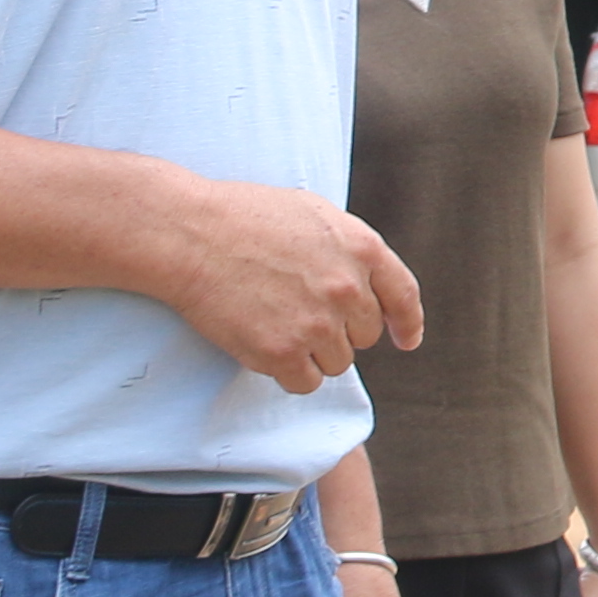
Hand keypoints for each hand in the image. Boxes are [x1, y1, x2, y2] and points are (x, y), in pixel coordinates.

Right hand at [161, 183, 423, 391]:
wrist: (190, 234)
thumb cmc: (244, 218)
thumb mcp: (314, 214)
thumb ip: (349, 249)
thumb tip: (367, 287)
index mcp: (362, 248)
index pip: (403, 296)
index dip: (407, 323)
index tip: (405, 340)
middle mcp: (348, 288)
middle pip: (364, 335)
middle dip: (339, 329)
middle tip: (296, 309)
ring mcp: (317, 323)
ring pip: (336, 362)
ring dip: (311, 352)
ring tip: (274, 319)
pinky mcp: (282, 352)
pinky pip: (305, 382)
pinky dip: (289, 373)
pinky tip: (265, 345)